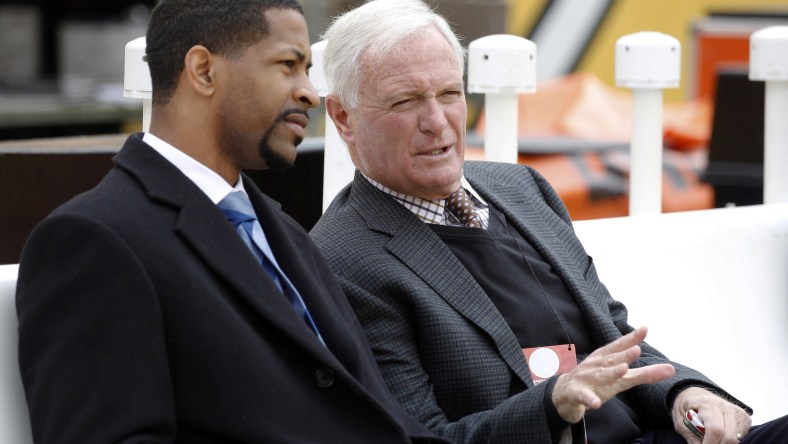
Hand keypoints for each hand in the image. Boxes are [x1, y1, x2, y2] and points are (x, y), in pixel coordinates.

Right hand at [551, 326, 675, 423]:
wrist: (565, 393)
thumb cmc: (596, 381)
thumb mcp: (622, 378)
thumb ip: (645, 374)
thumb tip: (671, 369)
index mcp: (605, 358)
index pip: (619, 347)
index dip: (631, 339)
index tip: (645, 329)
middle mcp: (595, 365)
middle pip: (610, 360)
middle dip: (622, 355)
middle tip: (637, 349)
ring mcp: (584, 378)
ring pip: (598, 376)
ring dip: (609, 373)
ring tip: (622, 369)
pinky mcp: (576, 393)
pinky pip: (582, 396)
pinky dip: (588, 399)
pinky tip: (596, 403)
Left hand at [672, 386, 750, 443]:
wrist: (697, 395)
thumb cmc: (687, 408)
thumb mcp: (679, 419)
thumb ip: (687, 433)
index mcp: (707, 404)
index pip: (715, 429)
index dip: (709, 443)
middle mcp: (725, 406)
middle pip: (729, 436)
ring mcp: (737, 411)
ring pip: (735, 438)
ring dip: (723, 443)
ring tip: (711, 438)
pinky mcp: (744, 417)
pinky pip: (740, 436)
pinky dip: (729, 440)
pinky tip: (719, 435)